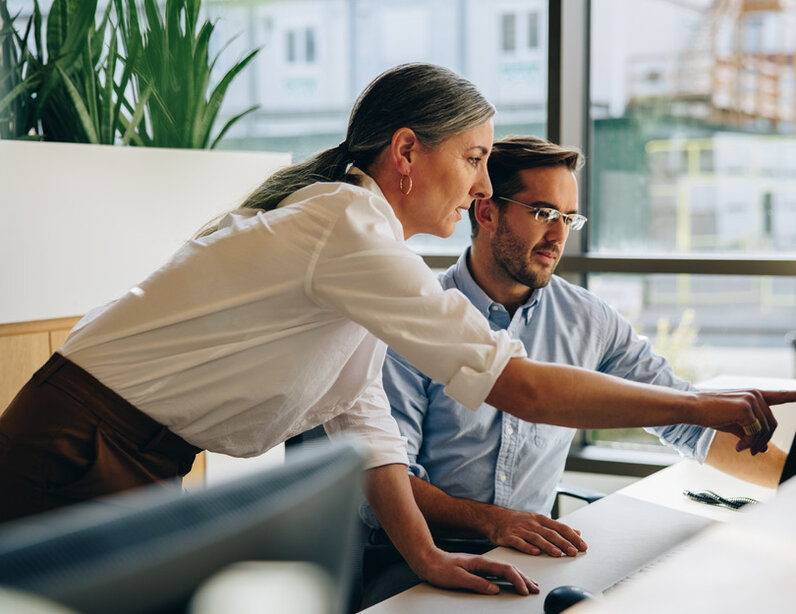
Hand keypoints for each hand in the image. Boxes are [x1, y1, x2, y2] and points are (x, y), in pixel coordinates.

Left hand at [413, 547, 538, 595]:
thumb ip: (477, 583)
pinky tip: (512, 580)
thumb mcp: (458, 578)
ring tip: (530, 584)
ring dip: (520, 577)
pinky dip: (510, 576)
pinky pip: (499, 572)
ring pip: (506, 569)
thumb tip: (495, 589)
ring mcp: (481, 564)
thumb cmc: (440, 568)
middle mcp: (483, 562)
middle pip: (509, 568)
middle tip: (535, 589)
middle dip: (524, 579)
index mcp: (480, 562)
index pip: (505, 570)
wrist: (428, 559)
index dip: (518, 580)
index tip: (525, 591)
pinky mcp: (477, 568)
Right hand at [485, 508, 586, 556]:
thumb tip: (577, 533)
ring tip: (558, 554)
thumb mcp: (539, 521)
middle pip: (550, 533)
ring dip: (548, 546)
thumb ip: (558, 528)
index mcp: (541, 519)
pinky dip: (528, 547)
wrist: (495, 518)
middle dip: (563, 543)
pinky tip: (535, 552)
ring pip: (537, 538)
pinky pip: (519, 543)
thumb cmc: (519, 522)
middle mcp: (532, 524)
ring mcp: (520, 530)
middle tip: (574, 552)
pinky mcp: (509, 537)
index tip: (582, 546)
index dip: (572, 536)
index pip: (560, 527)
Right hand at [695, 389, 795, 454]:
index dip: (794, 395)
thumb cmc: (710, 413)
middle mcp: (755, 394)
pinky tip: (738, 446)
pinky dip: (748, 443)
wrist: (692, 407)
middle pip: (772, 424)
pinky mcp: (746, 409)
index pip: (780, 395)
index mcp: (753, 395)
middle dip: (763, 440)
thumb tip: (762, 448)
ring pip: (765, 430)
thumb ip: (751, 433)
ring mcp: (751, 400)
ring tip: (742, 448)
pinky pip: (756, 432)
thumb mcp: (734, 423)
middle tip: (750, 450)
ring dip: (754, 443)